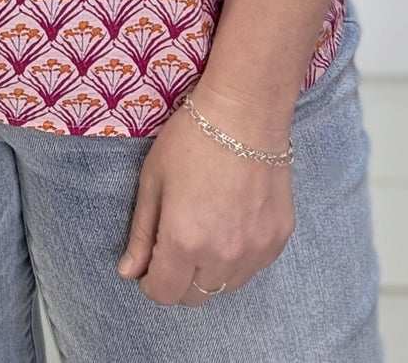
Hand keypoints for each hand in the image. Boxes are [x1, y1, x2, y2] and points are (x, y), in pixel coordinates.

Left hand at [116, 95, 295, 304]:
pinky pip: (252, 266)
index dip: (151, 280)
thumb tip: (129, 273)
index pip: (164, 293)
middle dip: (179, 278)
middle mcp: (223, 256)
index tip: (150, 260)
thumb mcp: (153, 180)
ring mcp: (256, 250)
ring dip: (210, 270)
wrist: (246, 111)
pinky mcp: (279, 239)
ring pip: (226, 285)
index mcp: (184, 241)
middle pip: (195, 296)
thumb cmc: (191, 138)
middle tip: (176, 241)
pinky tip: (232, 221)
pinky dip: (238, 257)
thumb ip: (141, 232)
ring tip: (206, 227)